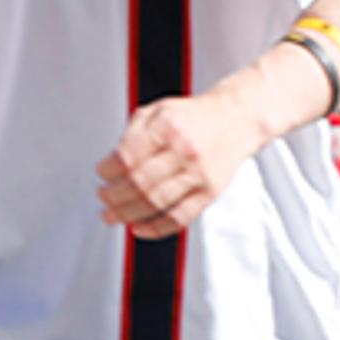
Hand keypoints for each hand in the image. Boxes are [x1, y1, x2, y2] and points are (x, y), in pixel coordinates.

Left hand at [97, 89, 268, 237]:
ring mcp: (199, 173)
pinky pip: (180, 217)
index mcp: (167, 127)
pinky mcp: (210, 192)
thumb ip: (132, 133)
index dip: (107, 170)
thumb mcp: (159, 110)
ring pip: (155, 202)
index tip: (101, 174)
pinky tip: (138, 228)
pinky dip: (155, 228)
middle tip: (102, 197)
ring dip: (126, 214)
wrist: (238, 119)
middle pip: (138, 183)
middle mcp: (184, 151)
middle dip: (112, 196)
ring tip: (111, 215)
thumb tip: (110, 164)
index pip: (127, 156)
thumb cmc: (193, 117)